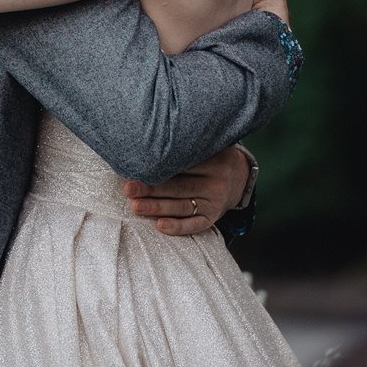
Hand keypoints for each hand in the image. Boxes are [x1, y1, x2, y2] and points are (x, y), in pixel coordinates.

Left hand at [123, 141, 248, 235]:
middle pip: (179, 186)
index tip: (138, 166)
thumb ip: (188, 142)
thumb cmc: (212, 156)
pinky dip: (177, 226)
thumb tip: (151, 139)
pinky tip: (160, 225)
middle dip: (151, 188)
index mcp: (215, 161)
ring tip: (135, 206)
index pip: (184, 165)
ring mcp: (215, 202)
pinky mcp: (213, 217)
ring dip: (157, 208)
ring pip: (182, 206)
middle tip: (129, 188)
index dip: (160, 165)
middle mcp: (217, 183)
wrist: (238, 176)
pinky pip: (194, 225)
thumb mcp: (208, 144)